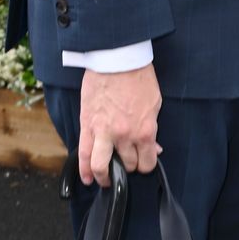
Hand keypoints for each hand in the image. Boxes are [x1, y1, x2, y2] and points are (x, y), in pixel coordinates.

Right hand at [79, 65, 161, 185]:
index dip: (146, 164)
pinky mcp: (88, 126)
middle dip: (129, 165)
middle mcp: (125, 137)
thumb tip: (153, 146)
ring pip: (102, 166)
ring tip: (106, 179)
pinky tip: (88, 178)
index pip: (147, 162)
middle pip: (128, 165)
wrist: (117, 60)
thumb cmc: (138, 77)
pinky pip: (84, 155)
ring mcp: (104, 133)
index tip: (144, 161)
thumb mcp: (155, 104)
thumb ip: (152, 128)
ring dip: (105, 176)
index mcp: (144, 131)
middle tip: (128, 160)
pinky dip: (85, 170)